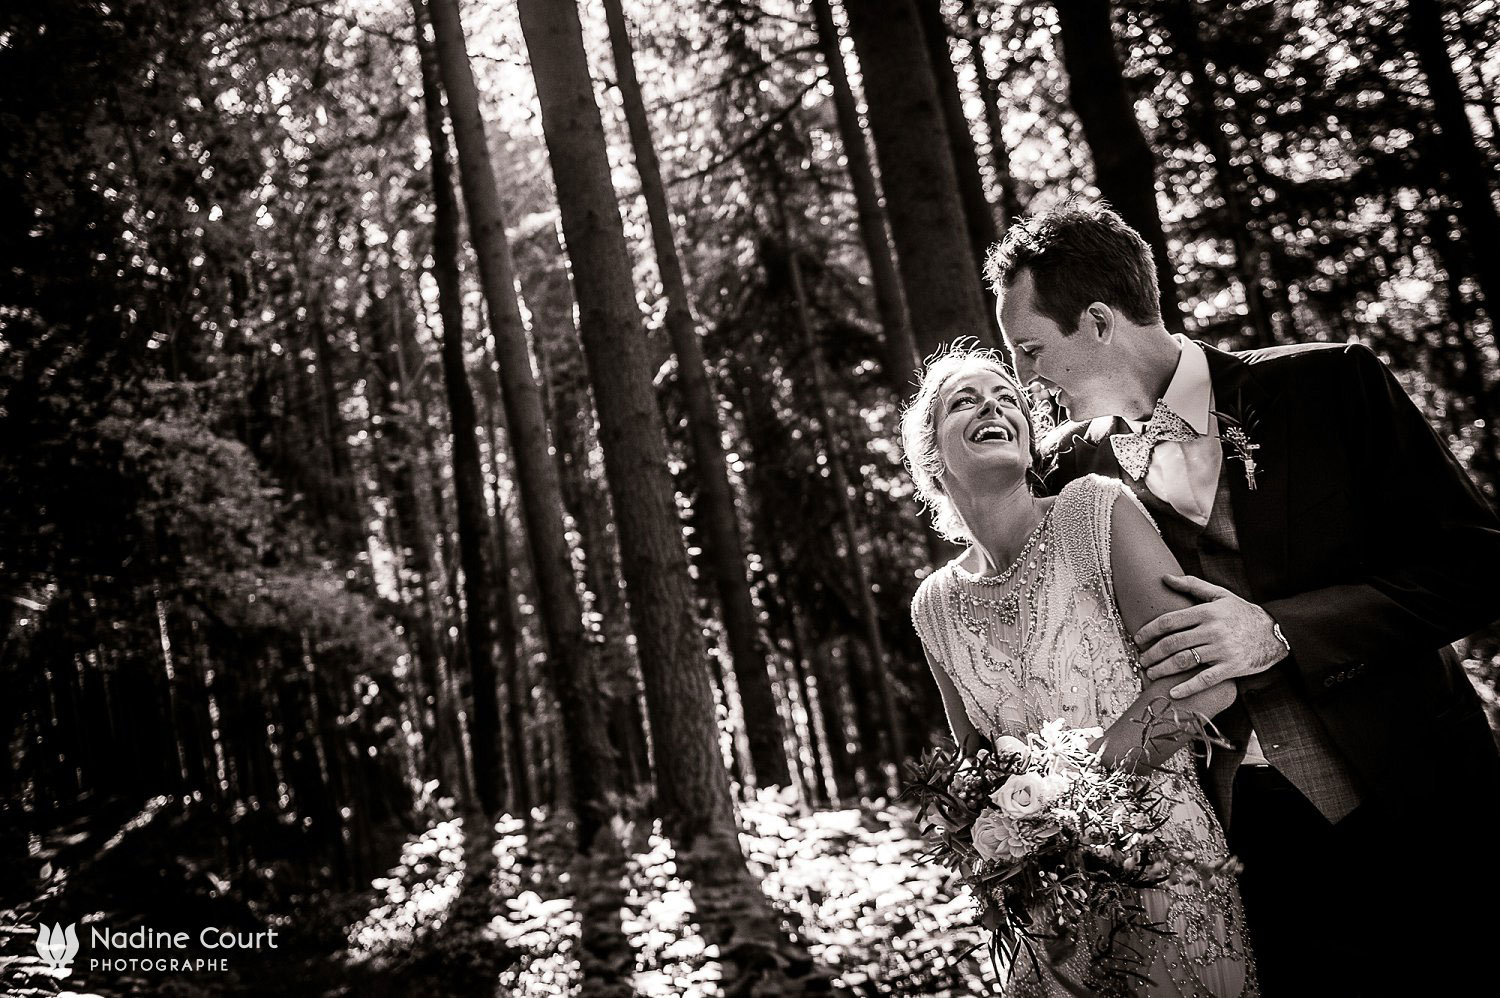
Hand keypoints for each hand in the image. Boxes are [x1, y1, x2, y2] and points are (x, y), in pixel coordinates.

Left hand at [1133, 574, 1288, 698]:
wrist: (1275, 633)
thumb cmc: (1242, 613)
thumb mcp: (1220, 594)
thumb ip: (1192, 585)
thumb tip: (1165, 577)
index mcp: (1207, 612)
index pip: (1170, 621)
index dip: (1149, 631)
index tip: (1138, 639)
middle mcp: (1213, 630)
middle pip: (1173, 643)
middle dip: (1152, 653)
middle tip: (1141, 659)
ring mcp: (1222, 650)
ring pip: (1185, 661)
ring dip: (1163, 669)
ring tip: (1151, 673)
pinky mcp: (1232, 667)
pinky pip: (1205, 680)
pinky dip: (1188, 688)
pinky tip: (1173, 692)